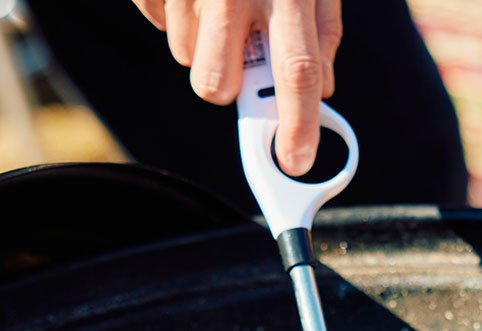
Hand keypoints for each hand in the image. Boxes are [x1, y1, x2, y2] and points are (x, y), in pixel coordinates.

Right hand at [132, 0, 341, 175]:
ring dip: (203, 46)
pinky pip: (159, 24)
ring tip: (219, 4)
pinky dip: (176, 16)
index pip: (297, 71)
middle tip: (236, 61)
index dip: (297, 124)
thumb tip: (321, 91)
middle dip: (225, 89)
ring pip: (185, 59)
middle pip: (216, 84)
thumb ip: (321, 33)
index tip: (295, 163)